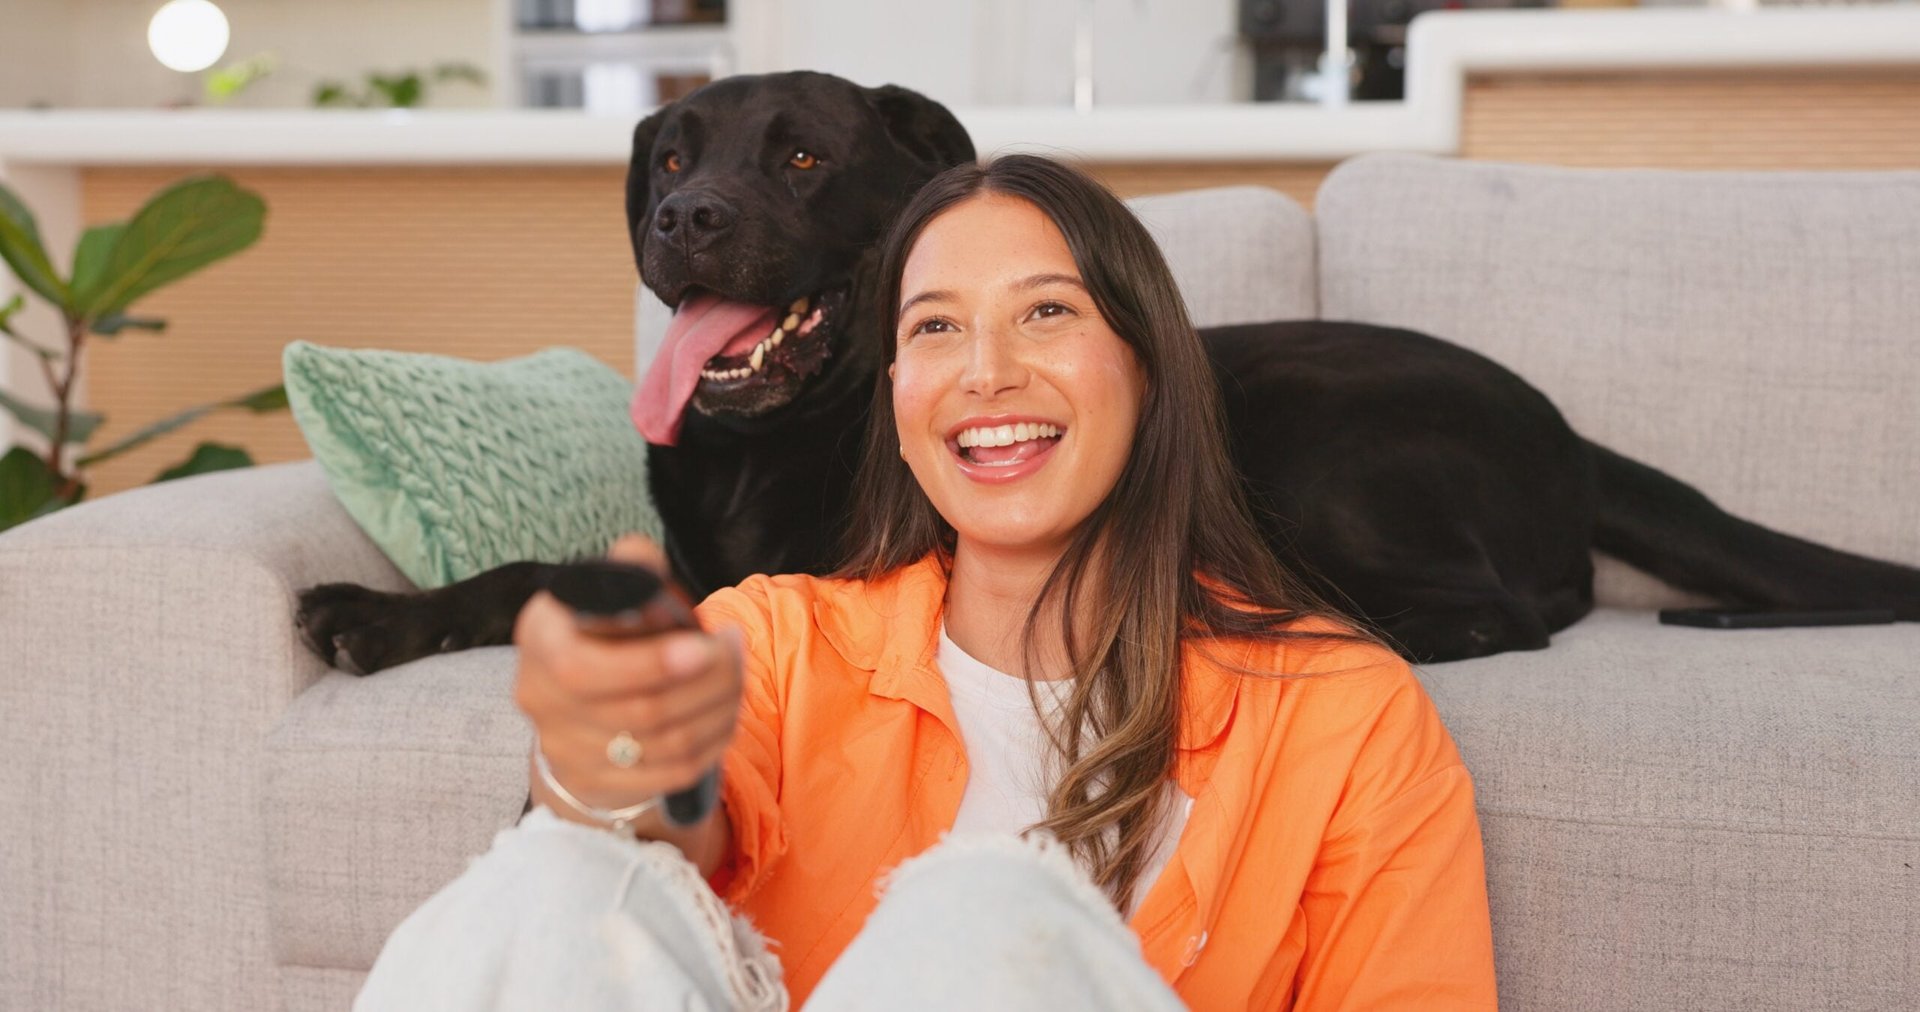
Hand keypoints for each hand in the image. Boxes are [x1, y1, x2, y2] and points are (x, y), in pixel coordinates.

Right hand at [512, 536, 741, 826]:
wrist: (574, 704)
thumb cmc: (606, 634)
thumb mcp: (608, 593)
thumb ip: (629, 572)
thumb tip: (641, 557)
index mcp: (540, 638)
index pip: (582, 668)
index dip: (649, 664)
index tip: (704, 646)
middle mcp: (540, 697)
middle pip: (640, 710)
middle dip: (708, 681)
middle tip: (735, 651)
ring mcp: (565, 749)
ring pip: (665, 743)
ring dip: (718, 709)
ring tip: (738, 677)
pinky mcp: (597, 783)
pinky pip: (672, 772)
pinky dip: (712, 744)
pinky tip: (726, 715)